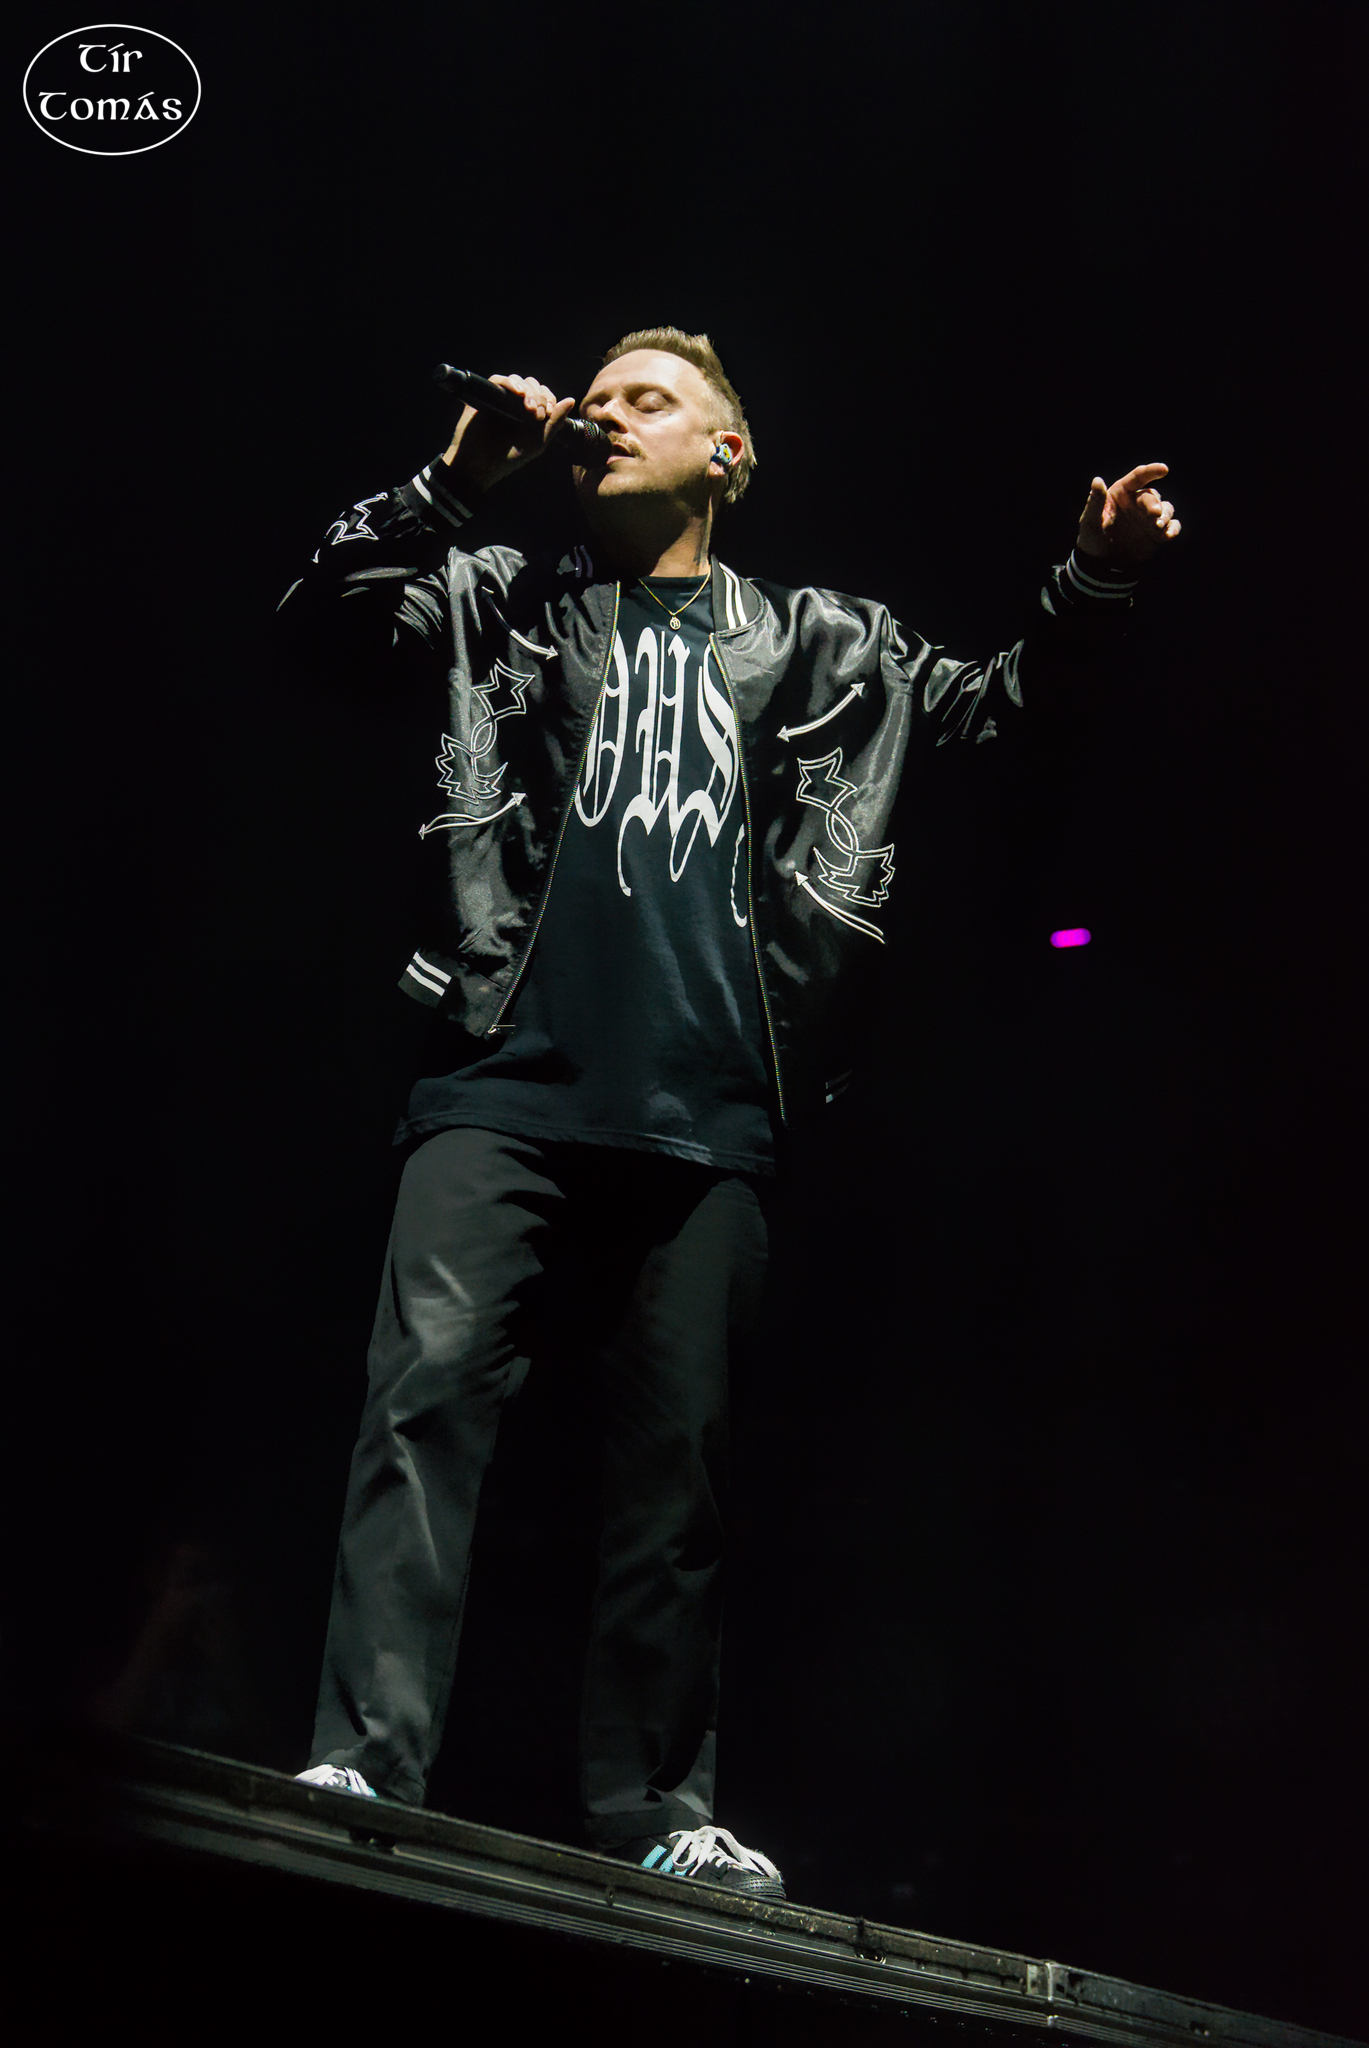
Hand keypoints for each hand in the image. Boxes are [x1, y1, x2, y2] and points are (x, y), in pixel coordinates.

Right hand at [441, 373, 575, 492]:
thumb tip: (570, 400)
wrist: (482, 466)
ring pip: (517, 380)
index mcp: (529, 413)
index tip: (549, 412)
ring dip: (528, 390)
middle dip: (539, 396)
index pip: (543, 394)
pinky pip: (498, 380)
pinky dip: (510, 383)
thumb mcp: (538, 441)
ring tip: (529, 408)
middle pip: (532, 384)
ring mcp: (501, 399)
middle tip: (538, 414)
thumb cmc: (509, 457)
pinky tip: (518, 393)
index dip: (549, 398)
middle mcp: (515, 404)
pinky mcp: (486, 396)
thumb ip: (554, 422)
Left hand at [1077, 463, 1180, 566]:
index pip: (1139, 477)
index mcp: (1122, 493)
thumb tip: (1097, 480)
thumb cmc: (1092, 538)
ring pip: (1166, 508)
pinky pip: (1172, 526)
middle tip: (1154, 514)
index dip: (1152, 470)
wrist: (1102, 564)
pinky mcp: (1158, 533)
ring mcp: (1149, 517)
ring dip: (1165, 514)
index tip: (1164, 469)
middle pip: (1152, 496)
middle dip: (1155, 503)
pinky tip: (1169, 534)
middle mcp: (1138, 502)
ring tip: (1158, 526)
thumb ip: (1095, 502)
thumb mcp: (1090, 521)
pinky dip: (1173, 528)